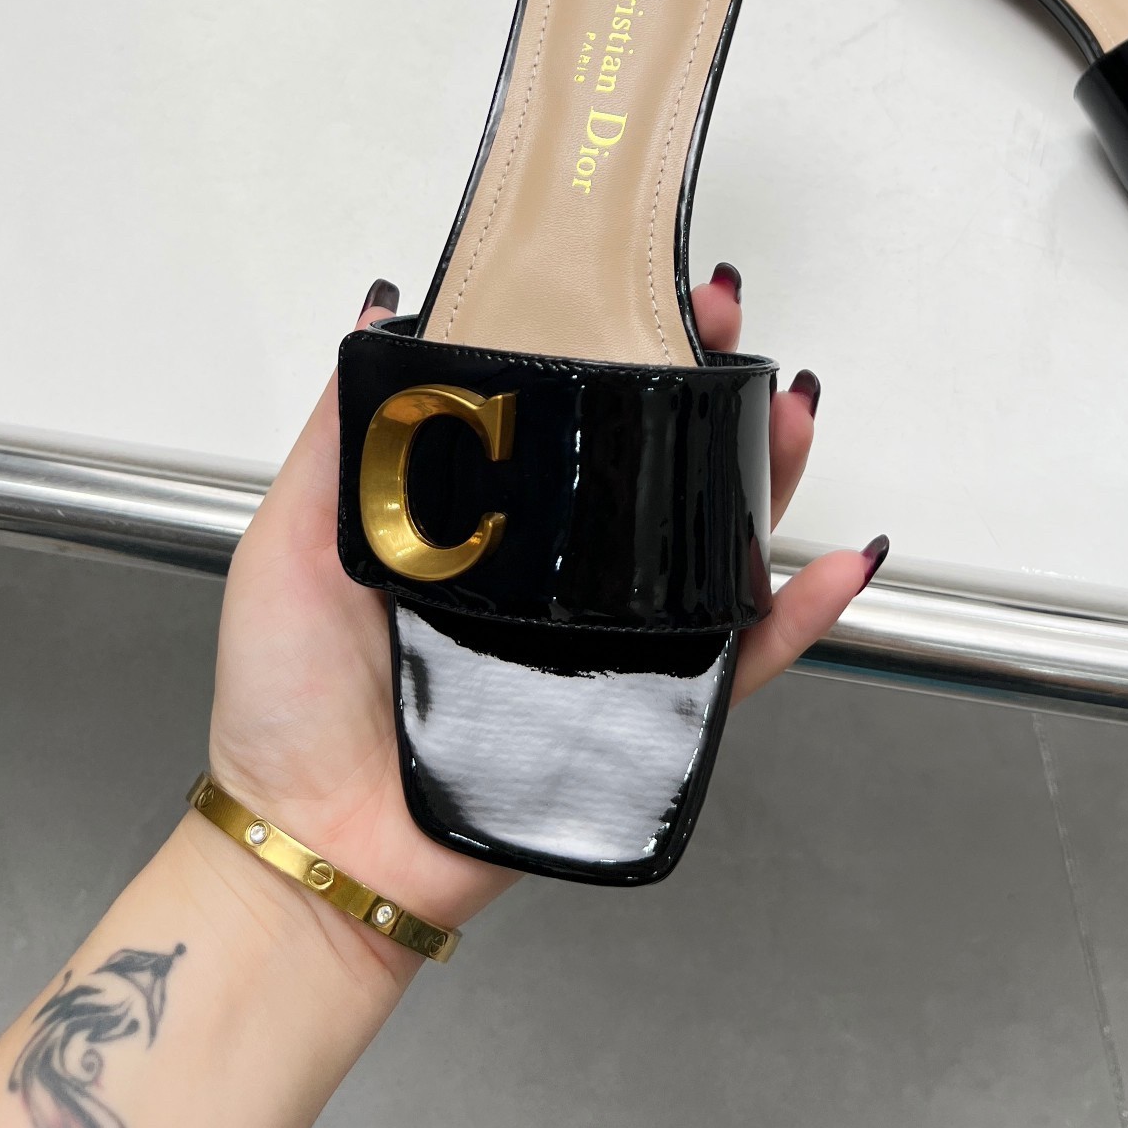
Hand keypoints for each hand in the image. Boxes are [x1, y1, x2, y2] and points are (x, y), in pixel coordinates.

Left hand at [207, 274, 882, 966]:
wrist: (313, 846)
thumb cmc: (287, 701)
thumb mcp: (294, 537)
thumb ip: (337, 434)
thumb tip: (384, 316)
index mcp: (483, 519)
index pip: (568, 410)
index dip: (611, 340)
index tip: (635, 280)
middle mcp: (553, 572)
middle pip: (653, 461)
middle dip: (704, 381)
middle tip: (726, 320)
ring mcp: (601, 638)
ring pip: (709, 542)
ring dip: (766, 472)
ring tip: (790, 412)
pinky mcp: (637, 714)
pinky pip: (739, 662)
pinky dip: (797, 615)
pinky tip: (840, 562)